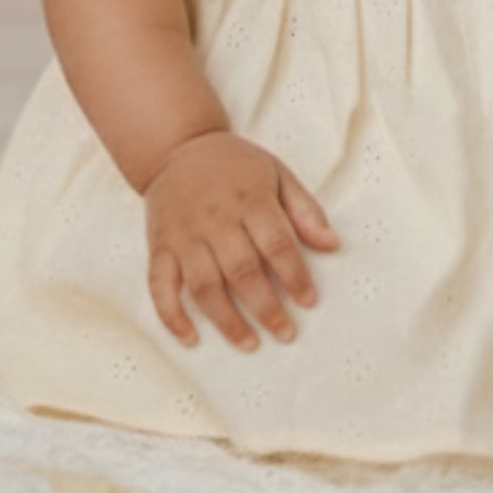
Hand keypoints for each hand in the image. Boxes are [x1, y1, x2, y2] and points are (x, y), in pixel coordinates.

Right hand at [141, 131, 339, 351]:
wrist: (178, 148)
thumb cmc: (235, 166)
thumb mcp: (277, 174)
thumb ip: (305, 209)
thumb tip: (333, 243)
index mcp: (250, 199)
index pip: (276, 243)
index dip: (294, 275)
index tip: (309, 301)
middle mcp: (215, 219)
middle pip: (242, 270)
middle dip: (266, 307)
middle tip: (286, 333)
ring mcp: (184, 235)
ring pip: (204, 285)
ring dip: (227, 320)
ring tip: (250, 344)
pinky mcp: (159, 247)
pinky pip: (160, 286)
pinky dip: (172, 316)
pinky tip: (191, 339)